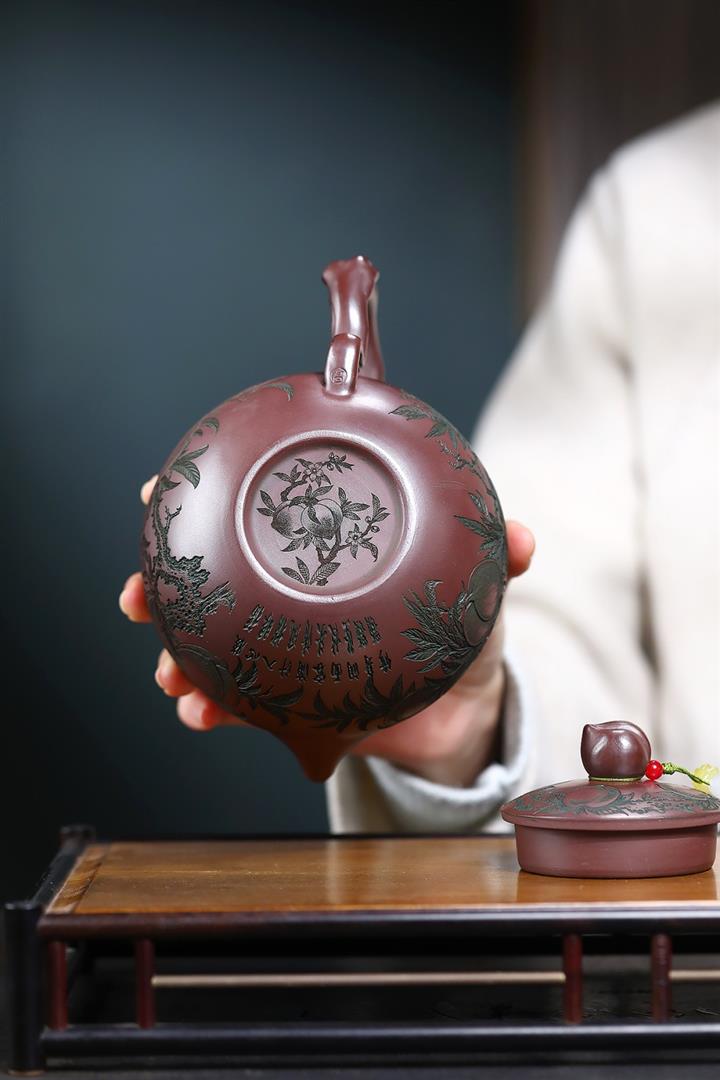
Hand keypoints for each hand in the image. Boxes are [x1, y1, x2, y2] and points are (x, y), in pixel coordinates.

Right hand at [120, 476, 533, 782]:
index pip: (250, 512)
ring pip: (205, 645)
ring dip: (173, 655)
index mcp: (317, 548)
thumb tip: (521, 540)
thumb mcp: (475, 585)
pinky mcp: (284, 704)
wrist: (464, 706)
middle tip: (137, 591)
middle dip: (158, 583)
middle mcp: (285, 594)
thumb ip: (495, 556)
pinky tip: (200, 713)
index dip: (196, 496)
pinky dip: (212, 709)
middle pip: (204, 578)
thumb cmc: (457, 625)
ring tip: (169, 670)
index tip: (156, 490)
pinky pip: (237, 706)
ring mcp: (278, 649)